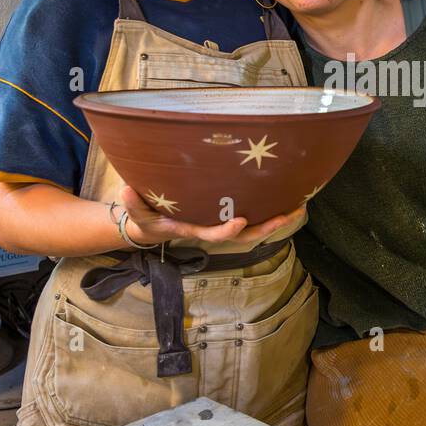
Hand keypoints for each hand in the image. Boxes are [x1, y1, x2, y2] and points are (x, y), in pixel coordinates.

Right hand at [119, 185, 304, 249]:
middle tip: (291, 213)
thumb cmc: (147, 220)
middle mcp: (213, 229)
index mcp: (194, 230)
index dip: (227, 230)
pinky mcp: (225, 216)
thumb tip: (126, 190)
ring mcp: (221, 224)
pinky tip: (286, 197)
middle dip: (268, 226)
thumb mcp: (137, 214)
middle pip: (246, 235)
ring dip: (276, 218)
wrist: (153, 227)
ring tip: (300, 205)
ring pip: (254, 227)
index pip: (214, 234)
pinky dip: (269, 210)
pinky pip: (251, 216)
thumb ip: (133, 204)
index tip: (240, 219)